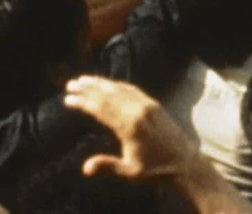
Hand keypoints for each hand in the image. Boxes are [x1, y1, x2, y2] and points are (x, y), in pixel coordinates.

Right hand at [64, 75, 196, 181]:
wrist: (184, 161)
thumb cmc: (156, 169)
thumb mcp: (130, 172)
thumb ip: (108, 166)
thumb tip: (85, 168)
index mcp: (129, 126)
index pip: (101, 109)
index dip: (83, 102)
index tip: (68, 99)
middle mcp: (137, 110)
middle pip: (107, 95)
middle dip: (88, 88)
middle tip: (70, 84)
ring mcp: (146, 104)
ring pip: (119, 89)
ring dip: (100, 83)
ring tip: (83, 79)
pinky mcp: (153, 103)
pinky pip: (132, 89)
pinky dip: (117, 84)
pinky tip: (108, 83)